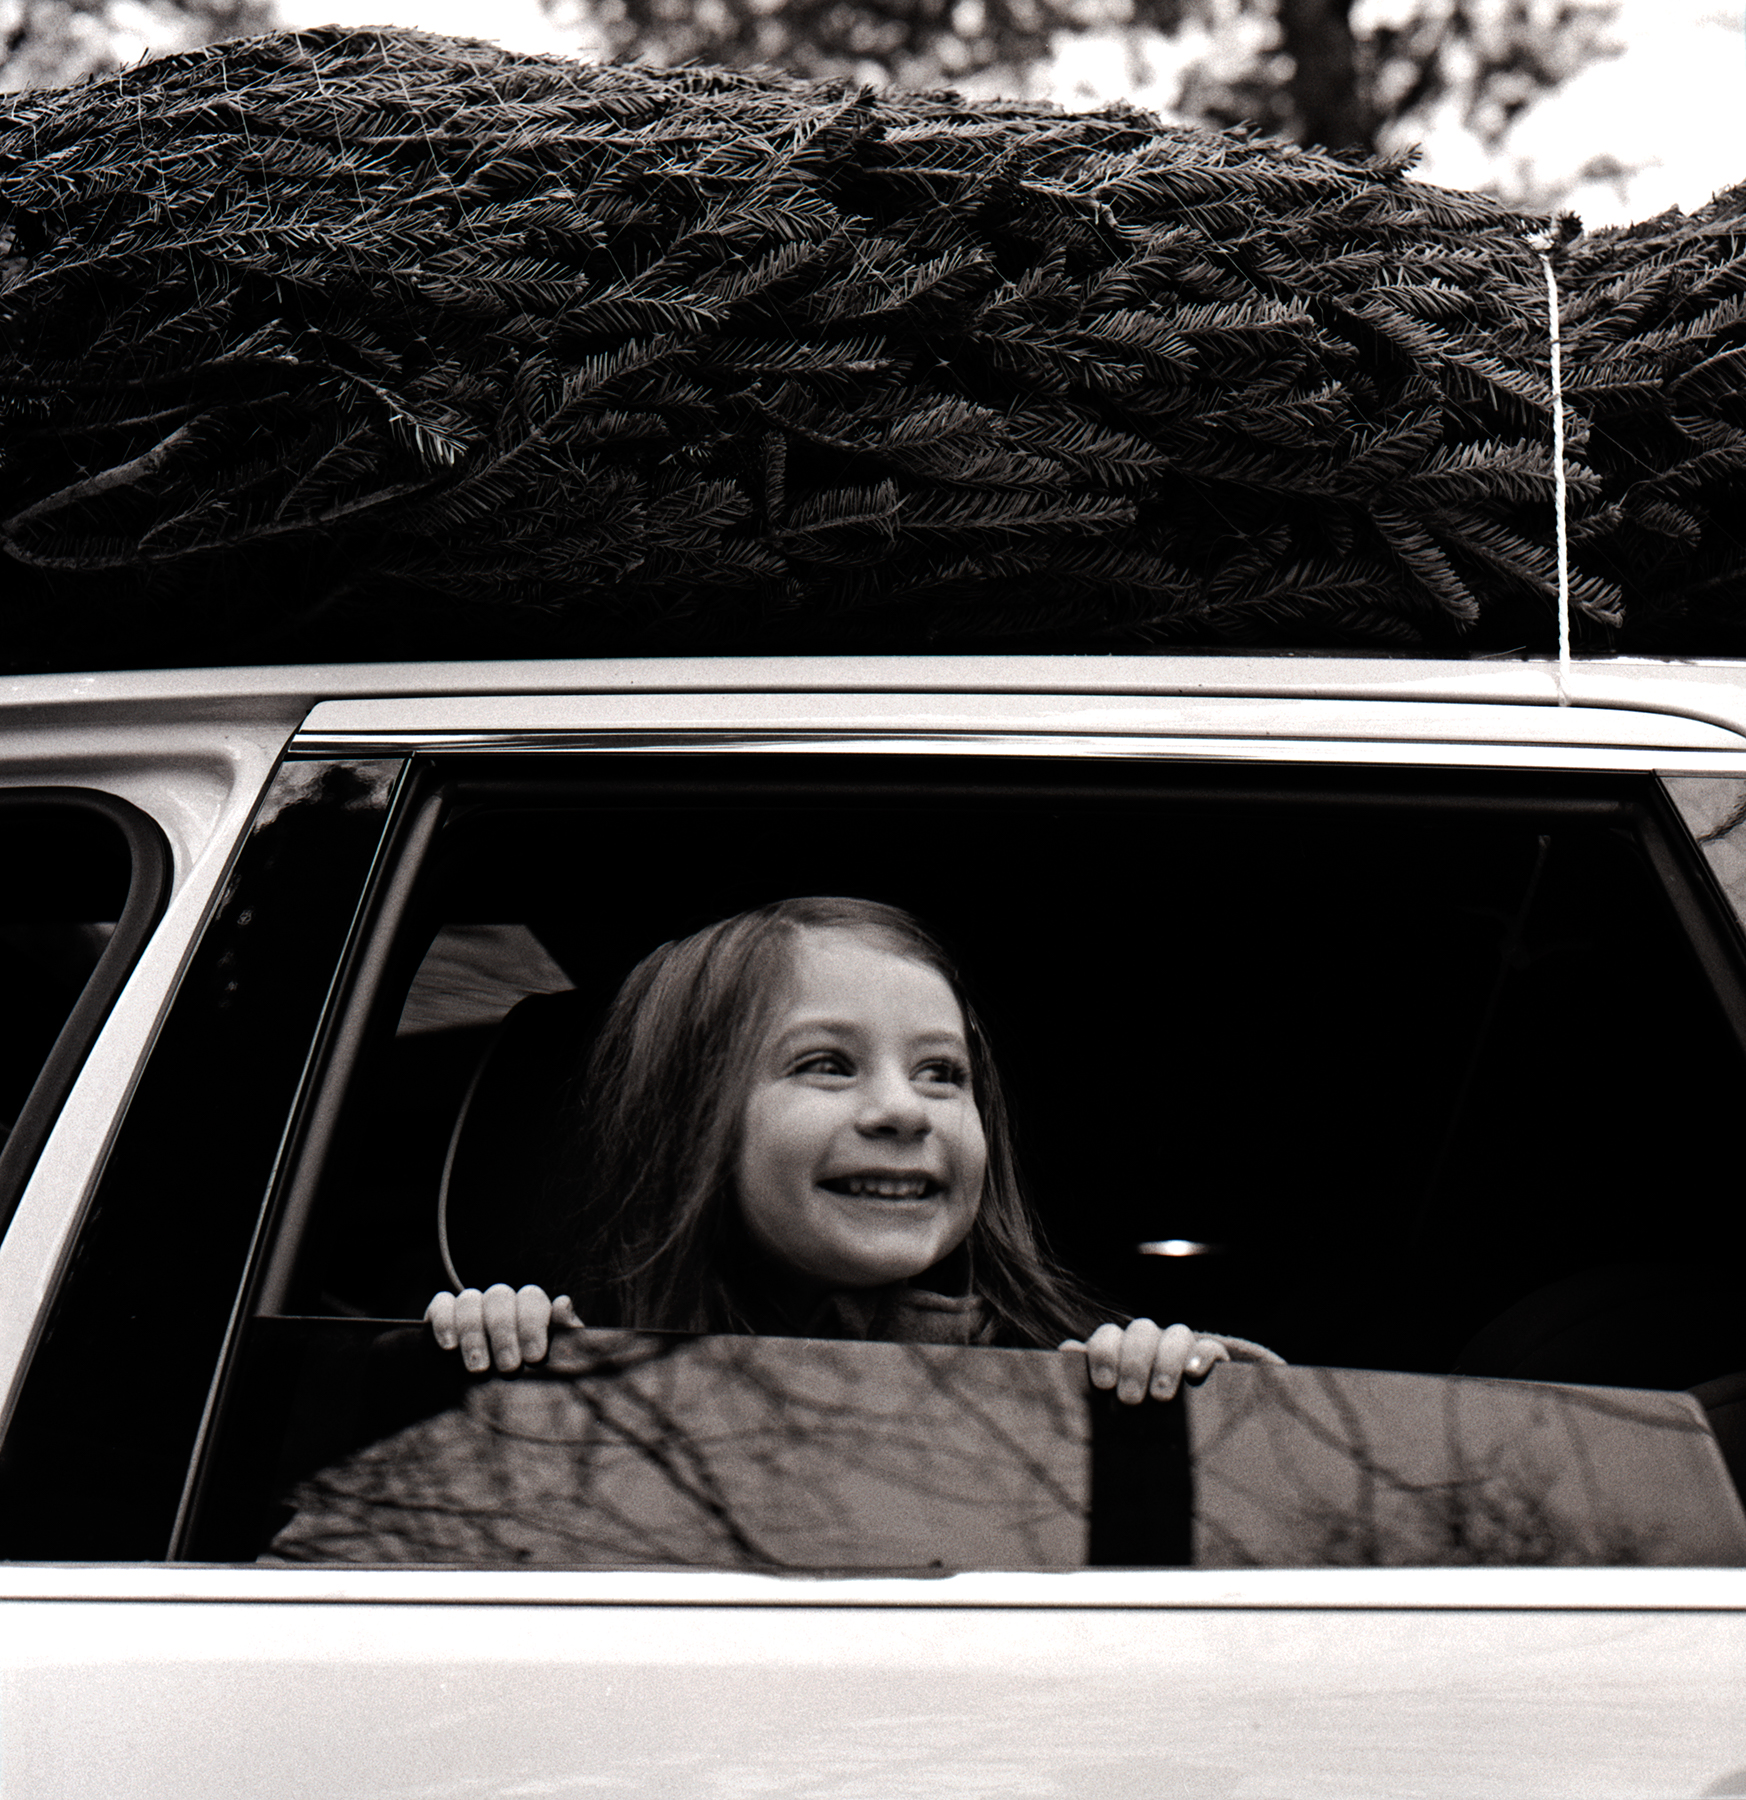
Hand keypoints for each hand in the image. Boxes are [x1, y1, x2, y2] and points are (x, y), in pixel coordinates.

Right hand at [425, 1284, 580, 1373]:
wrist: (497, 1413)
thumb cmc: (532, 1383)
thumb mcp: (554, 1362)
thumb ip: (564, 1333)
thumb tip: (562, 1303)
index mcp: (528, 1309)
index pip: (530, 1298)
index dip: (532, 1324)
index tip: (534, 1357)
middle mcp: (499, 1304)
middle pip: (499, 1298)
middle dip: (504, 1334)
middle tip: (508, 1368)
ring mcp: (470, 1308)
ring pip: (469, 1299)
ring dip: (473, 1333)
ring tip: (479, 1368)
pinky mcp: (443, 1317)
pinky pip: (441, 1305)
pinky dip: (444, 1321)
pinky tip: (449, 1346)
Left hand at [1059, 1318, 1230, 1403]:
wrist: (1172, 1438)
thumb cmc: (1125, 1419)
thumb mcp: (1103, 1404)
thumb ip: (1083, 1379)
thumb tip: (1067, 1351)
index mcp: (1119, 1349)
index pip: (1108, 1335)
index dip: (1104, 1353)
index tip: (1104, 1384)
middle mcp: (1149, 1342)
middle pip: (1142, 1330)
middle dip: (1134, 1362)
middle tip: (1130, 1398)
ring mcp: (1180, 1348)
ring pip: (1177, 1333)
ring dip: (1167, 1360)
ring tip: (1160, 1395)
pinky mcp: (1208, 1361)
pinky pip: (1209, 1347)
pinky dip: (1202, 1355)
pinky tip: (1193, 1374)